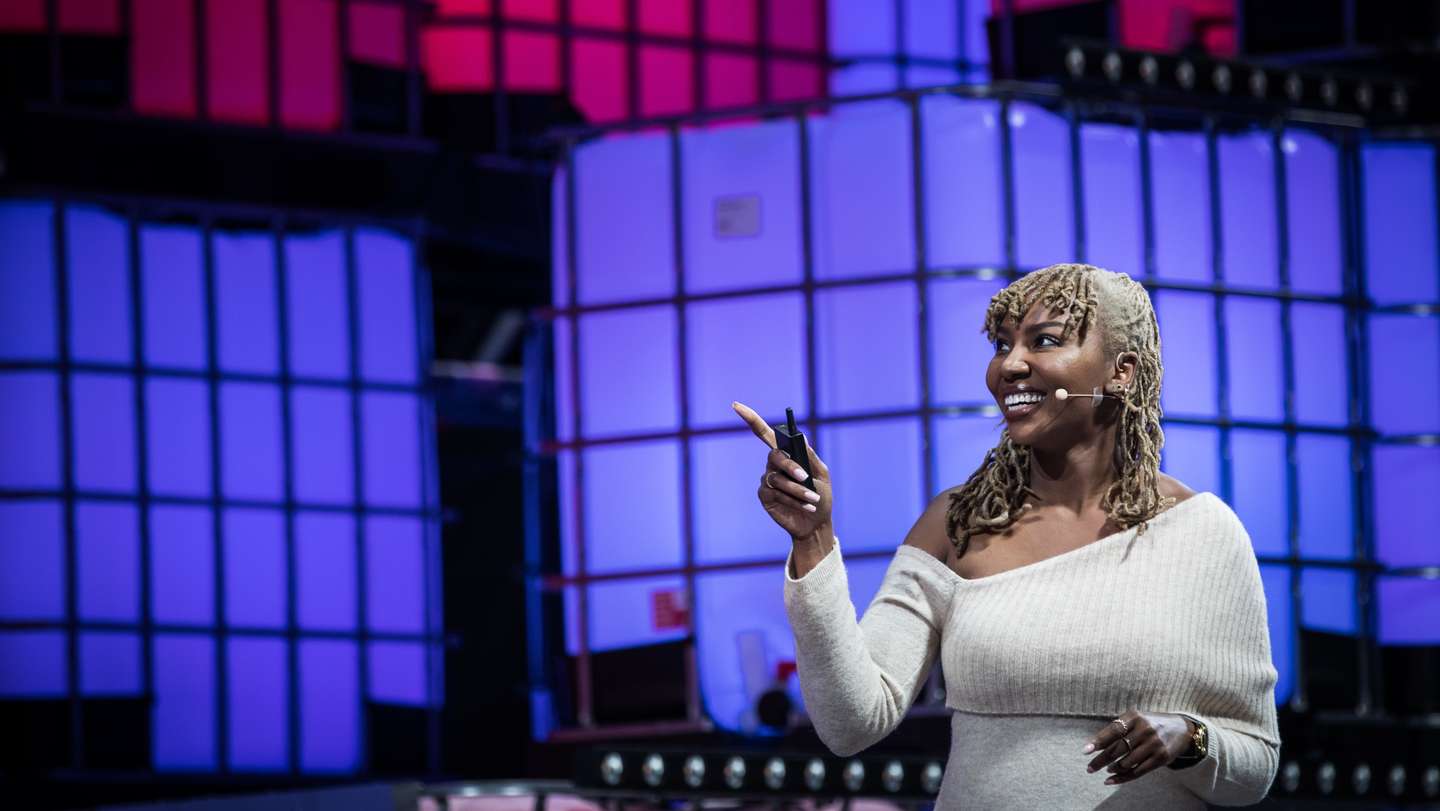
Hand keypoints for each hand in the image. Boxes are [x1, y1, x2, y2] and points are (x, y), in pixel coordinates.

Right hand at [731, 400, 832, 539]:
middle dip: (790, 465)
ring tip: (813, 499)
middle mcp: (774, 465)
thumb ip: (810, 456)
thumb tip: (801, 436)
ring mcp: (768, 480)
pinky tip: (806, 506)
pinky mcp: (765, 497)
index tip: (735, 405)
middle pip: (774, 456)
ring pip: (778, 478)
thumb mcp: (822, 474)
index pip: (765, 433)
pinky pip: (776, 493)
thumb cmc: (821, 496)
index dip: (750, 419)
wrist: (816, 523)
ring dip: (798, 489)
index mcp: (787, 454)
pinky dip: (793, 499)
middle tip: (805, 476)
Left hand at [1081, 711, 1194, 785]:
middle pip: (1118, 749)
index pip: (1113, 730)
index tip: (1085, 751)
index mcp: (1135, 716)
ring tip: (1106, 769)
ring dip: (1113, 768)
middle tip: (1089, 768)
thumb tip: (1095, 746)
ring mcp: (1154, 744)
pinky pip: (1138, 771)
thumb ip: (1118, 729)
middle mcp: (1145, 729)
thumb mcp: (1136, 719)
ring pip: (1127, 762)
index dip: (1098, 742)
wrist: (1181, 729)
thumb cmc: (1150, 724)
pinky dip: (1123, 777)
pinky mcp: (1161, 758)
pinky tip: (1111, 780)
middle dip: (1101, 760)